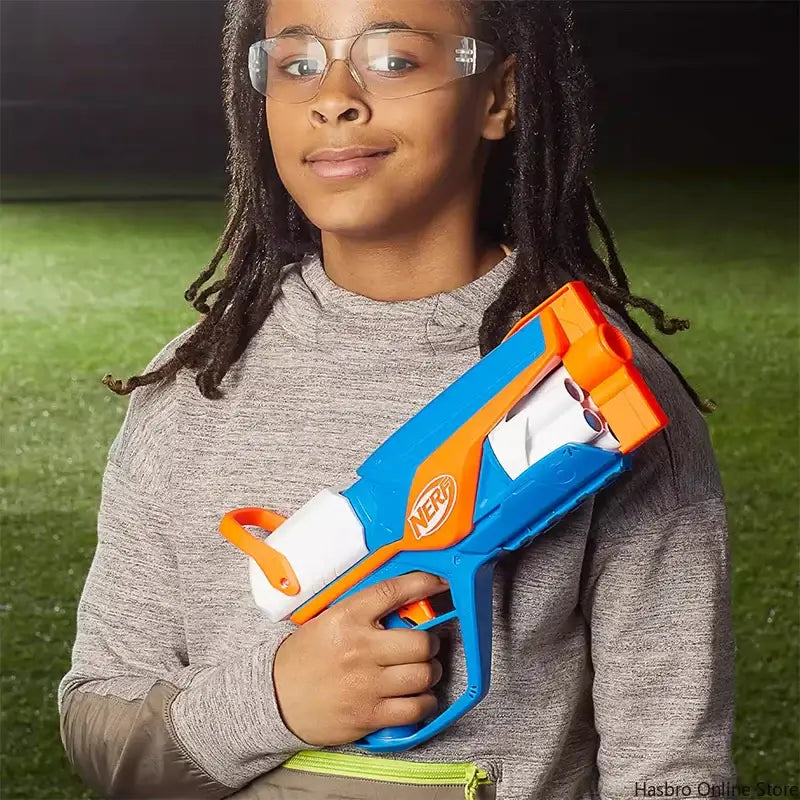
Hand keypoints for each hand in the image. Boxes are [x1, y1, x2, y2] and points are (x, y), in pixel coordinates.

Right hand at [272, 571, 447, 746]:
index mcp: (347, 617)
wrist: (275, 697)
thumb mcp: (330, 619)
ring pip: (423, 675)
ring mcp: (366, 685)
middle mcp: (360, 648)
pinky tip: (418, 696)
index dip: (424, 583)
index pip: (394, 591)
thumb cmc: (306, 656)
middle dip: (430, 643)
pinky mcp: (369, 715)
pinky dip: (425, 701)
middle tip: (424, 645)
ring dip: (430, 671)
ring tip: (422, 670)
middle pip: (420, 642)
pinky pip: (415, 708)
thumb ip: (365, 611)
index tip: (439, 583)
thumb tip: (407, 600)